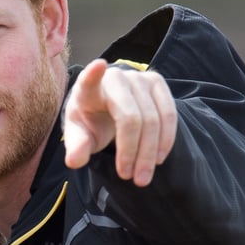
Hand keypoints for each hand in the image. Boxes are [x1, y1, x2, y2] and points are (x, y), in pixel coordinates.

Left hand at [63, 59, 176, 185]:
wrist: (107, 109)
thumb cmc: (90, 122)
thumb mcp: (80, 137)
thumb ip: (76, 148)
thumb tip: (74, 161)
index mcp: (88, 90)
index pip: (88, 80)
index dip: (93, 74)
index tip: (98, 66)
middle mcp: (115, 78)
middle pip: (131, 118)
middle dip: (132, 152)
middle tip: (128, 178)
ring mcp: (139, 78)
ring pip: (154, 119)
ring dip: (150, 153)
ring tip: (142, 178)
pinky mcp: (157, 83)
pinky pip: (169, 115)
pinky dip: (164, 141)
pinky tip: (157, 160)